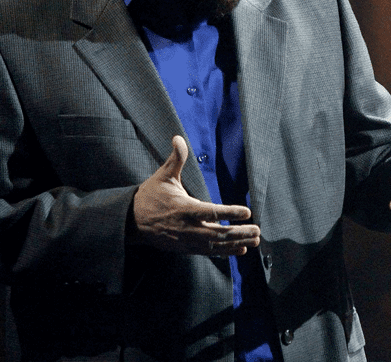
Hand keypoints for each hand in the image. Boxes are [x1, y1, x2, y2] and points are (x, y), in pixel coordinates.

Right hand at [130, 135, 259, 254]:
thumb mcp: (163, 175)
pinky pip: (208, 252)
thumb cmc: (150, 195)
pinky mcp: (185, 248)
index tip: (247, 212)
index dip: (230, 213)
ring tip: (255, 241)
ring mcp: (187, 240)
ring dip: (236, 243)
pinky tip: (239, 249)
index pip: (211, 212)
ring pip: (216, 245)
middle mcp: (187, 227)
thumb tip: (178, 137)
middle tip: (258, 231)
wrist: (132, 221)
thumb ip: (175, 158)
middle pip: (218, 233)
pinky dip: (225, 252)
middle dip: (239, 232)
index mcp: (184, 208)